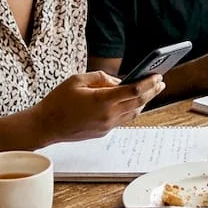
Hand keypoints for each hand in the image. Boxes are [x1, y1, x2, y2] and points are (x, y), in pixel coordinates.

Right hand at [31, 71, 164, 142]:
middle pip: (138, 103)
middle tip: (161, 82)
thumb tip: (118, 81)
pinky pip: (123, 119)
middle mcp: (108, 115)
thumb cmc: (58, 101)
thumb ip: (100, 78)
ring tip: (151, 90)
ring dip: (144, 101)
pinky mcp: (103, 132)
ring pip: (133, 113)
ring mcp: (106, 126)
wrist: (46, 126)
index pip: (133, 90)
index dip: (148, 82)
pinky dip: (131, 109)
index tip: (158, 75)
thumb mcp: (77, 79)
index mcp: (102, 101)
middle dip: (152, 91)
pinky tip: (134, 101)